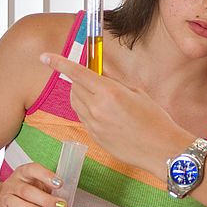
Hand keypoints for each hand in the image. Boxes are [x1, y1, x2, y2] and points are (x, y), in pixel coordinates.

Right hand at [0, 162, 64, 206]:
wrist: (4, 199)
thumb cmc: (29, 191)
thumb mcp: (40, 185)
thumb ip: (51, 189)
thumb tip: (66, 199)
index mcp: (24, 174)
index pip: (33, 170)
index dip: (46, 176)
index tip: (60, 184)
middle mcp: (12, 185)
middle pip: (26, 191)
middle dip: (45, 199)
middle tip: (61, 205)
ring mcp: (5, 201)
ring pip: (14, 204)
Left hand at [40, 54, 191, 176]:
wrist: (161, 150)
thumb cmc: (155, 120)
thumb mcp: (138, 93)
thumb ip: (115, 82)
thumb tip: (102, 74)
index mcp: (109, 92)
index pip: (77, 73)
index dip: (58, 63)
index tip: (45, 56)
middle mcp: (97, 108)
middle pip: (74, 87)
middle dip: (79, 80)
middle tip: (95, 80)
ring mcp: (94, 124)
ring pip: (76, 103)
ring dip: (82, 95)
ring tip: (104, 99)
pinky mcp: (94, 137)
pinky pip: (83, 118)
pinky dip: (88, 111)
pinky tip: (107, 115)